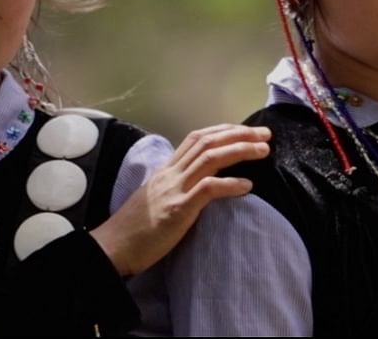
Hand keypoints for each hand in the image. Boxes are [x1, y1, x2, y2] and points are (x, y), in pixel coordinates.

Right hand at [91, 124, 270, 275]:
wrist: (112, 248)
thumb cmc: (136, 228)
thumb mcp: (157, 198)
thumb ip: (178, 186)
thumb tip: (202, 183)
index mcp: (166, 170)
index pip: (197, 138)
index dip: (224, 130)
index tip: (245, 130)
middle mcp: (171, 174)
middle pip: (208, 142)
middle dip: (239, 134)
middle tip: (265, 134)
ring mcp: (174, 190)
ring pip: (210, 158)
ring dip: (240, 151)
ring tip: (263, 151)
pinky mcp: (177, 210)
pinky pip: (208, 189)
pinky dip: (230, 184)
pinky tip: (248, 185)